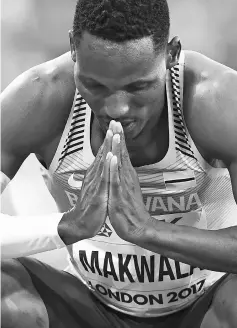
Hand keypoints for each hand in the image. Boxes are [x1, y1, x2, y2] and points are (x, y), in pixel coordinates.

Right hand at [58, 129, 112, 244]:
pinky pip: (104, 178)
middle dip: (109, 137)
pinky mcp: (98, 193)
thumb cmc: (91, 206)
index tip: (115, 125)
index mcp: (97, 174)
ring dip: (108, 147)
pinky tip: (110, 156)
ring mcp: (96, 183)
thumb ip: (100, 175)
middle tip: (114, 121)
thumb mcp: (97, 187)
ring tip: (112, 132)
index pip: (105, 153)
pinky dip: (107, 166)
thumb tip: (104, 165)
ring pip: (103, 162)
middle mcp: (95, 175)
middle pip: (104, 153)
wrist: (80, 223)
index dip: (110, 139)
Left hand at [108, 122, 150, 242]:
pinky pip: (116, 180)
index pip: (122, 153)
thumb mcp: (126, 188)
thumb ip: (124, 176)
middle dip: (118, 137)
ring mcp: (124, 186)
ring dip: (117, 148)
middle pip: (121, 154)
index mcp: (127, 175)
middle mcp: (127, 177)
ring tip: (115, 133)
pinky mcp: (119, 196)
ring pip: (120, 164)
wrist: (138, 227)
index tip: (115, 124)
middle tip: (116, 121)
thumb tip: (121, 164)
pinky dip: (115, 169)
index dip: (118, 138)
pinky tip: (113, 158)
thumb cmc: (130, 209)